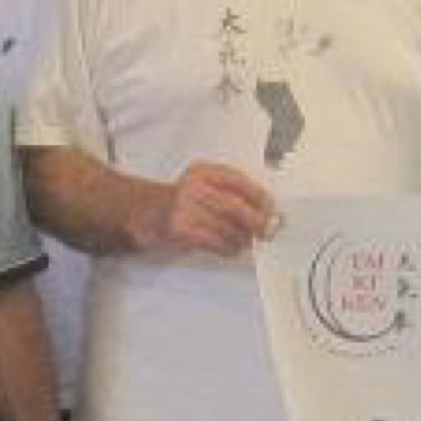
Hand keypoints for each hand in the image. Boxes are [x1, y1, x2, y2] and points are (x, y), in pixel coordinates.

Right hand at [134, 161, 275, 256]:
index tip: (273, 210)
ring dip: (242, 239)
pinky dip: (228, 248)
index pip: (238, 181)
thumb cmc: (183, 200)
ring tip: (245, 240)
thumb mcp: (205, 184)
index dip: (260, 197)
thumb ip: (233, 191)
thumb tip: (267, 210)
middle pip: (234, 207)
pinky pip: (214, 242)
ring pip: (226, 228)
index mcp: (204, 171)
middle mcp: (193, 187)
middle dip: (255, 222)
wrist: (147, 212)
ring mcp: (185, 210)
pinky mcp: (181, 231)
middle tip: (266, 231)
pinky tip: (230, 247)